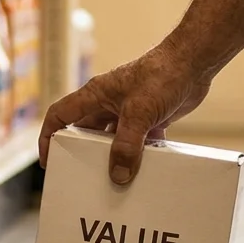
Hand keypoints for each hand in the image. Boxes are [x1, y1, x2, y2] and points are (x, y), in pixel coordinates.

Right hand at [39, 43, 211, 184]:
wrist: (194, 62)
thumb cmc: (161, 74)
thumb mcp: (139, 113)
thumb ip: (127, 145)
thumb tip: (118, 176)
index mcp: (95, 95)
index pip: (60, 115)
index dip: (49, 136)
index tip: (49, 159)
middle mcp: (108, 103)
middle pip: (87, 132)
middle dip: (85, 154)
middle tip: (85, 178)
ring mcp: (129, 111)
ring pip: (113, 140)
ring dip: (115, 157)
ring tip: (115, 181)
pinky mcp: (149, 118)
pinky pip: (137, 142)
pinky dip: (140, 155)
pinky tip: (146, 169)